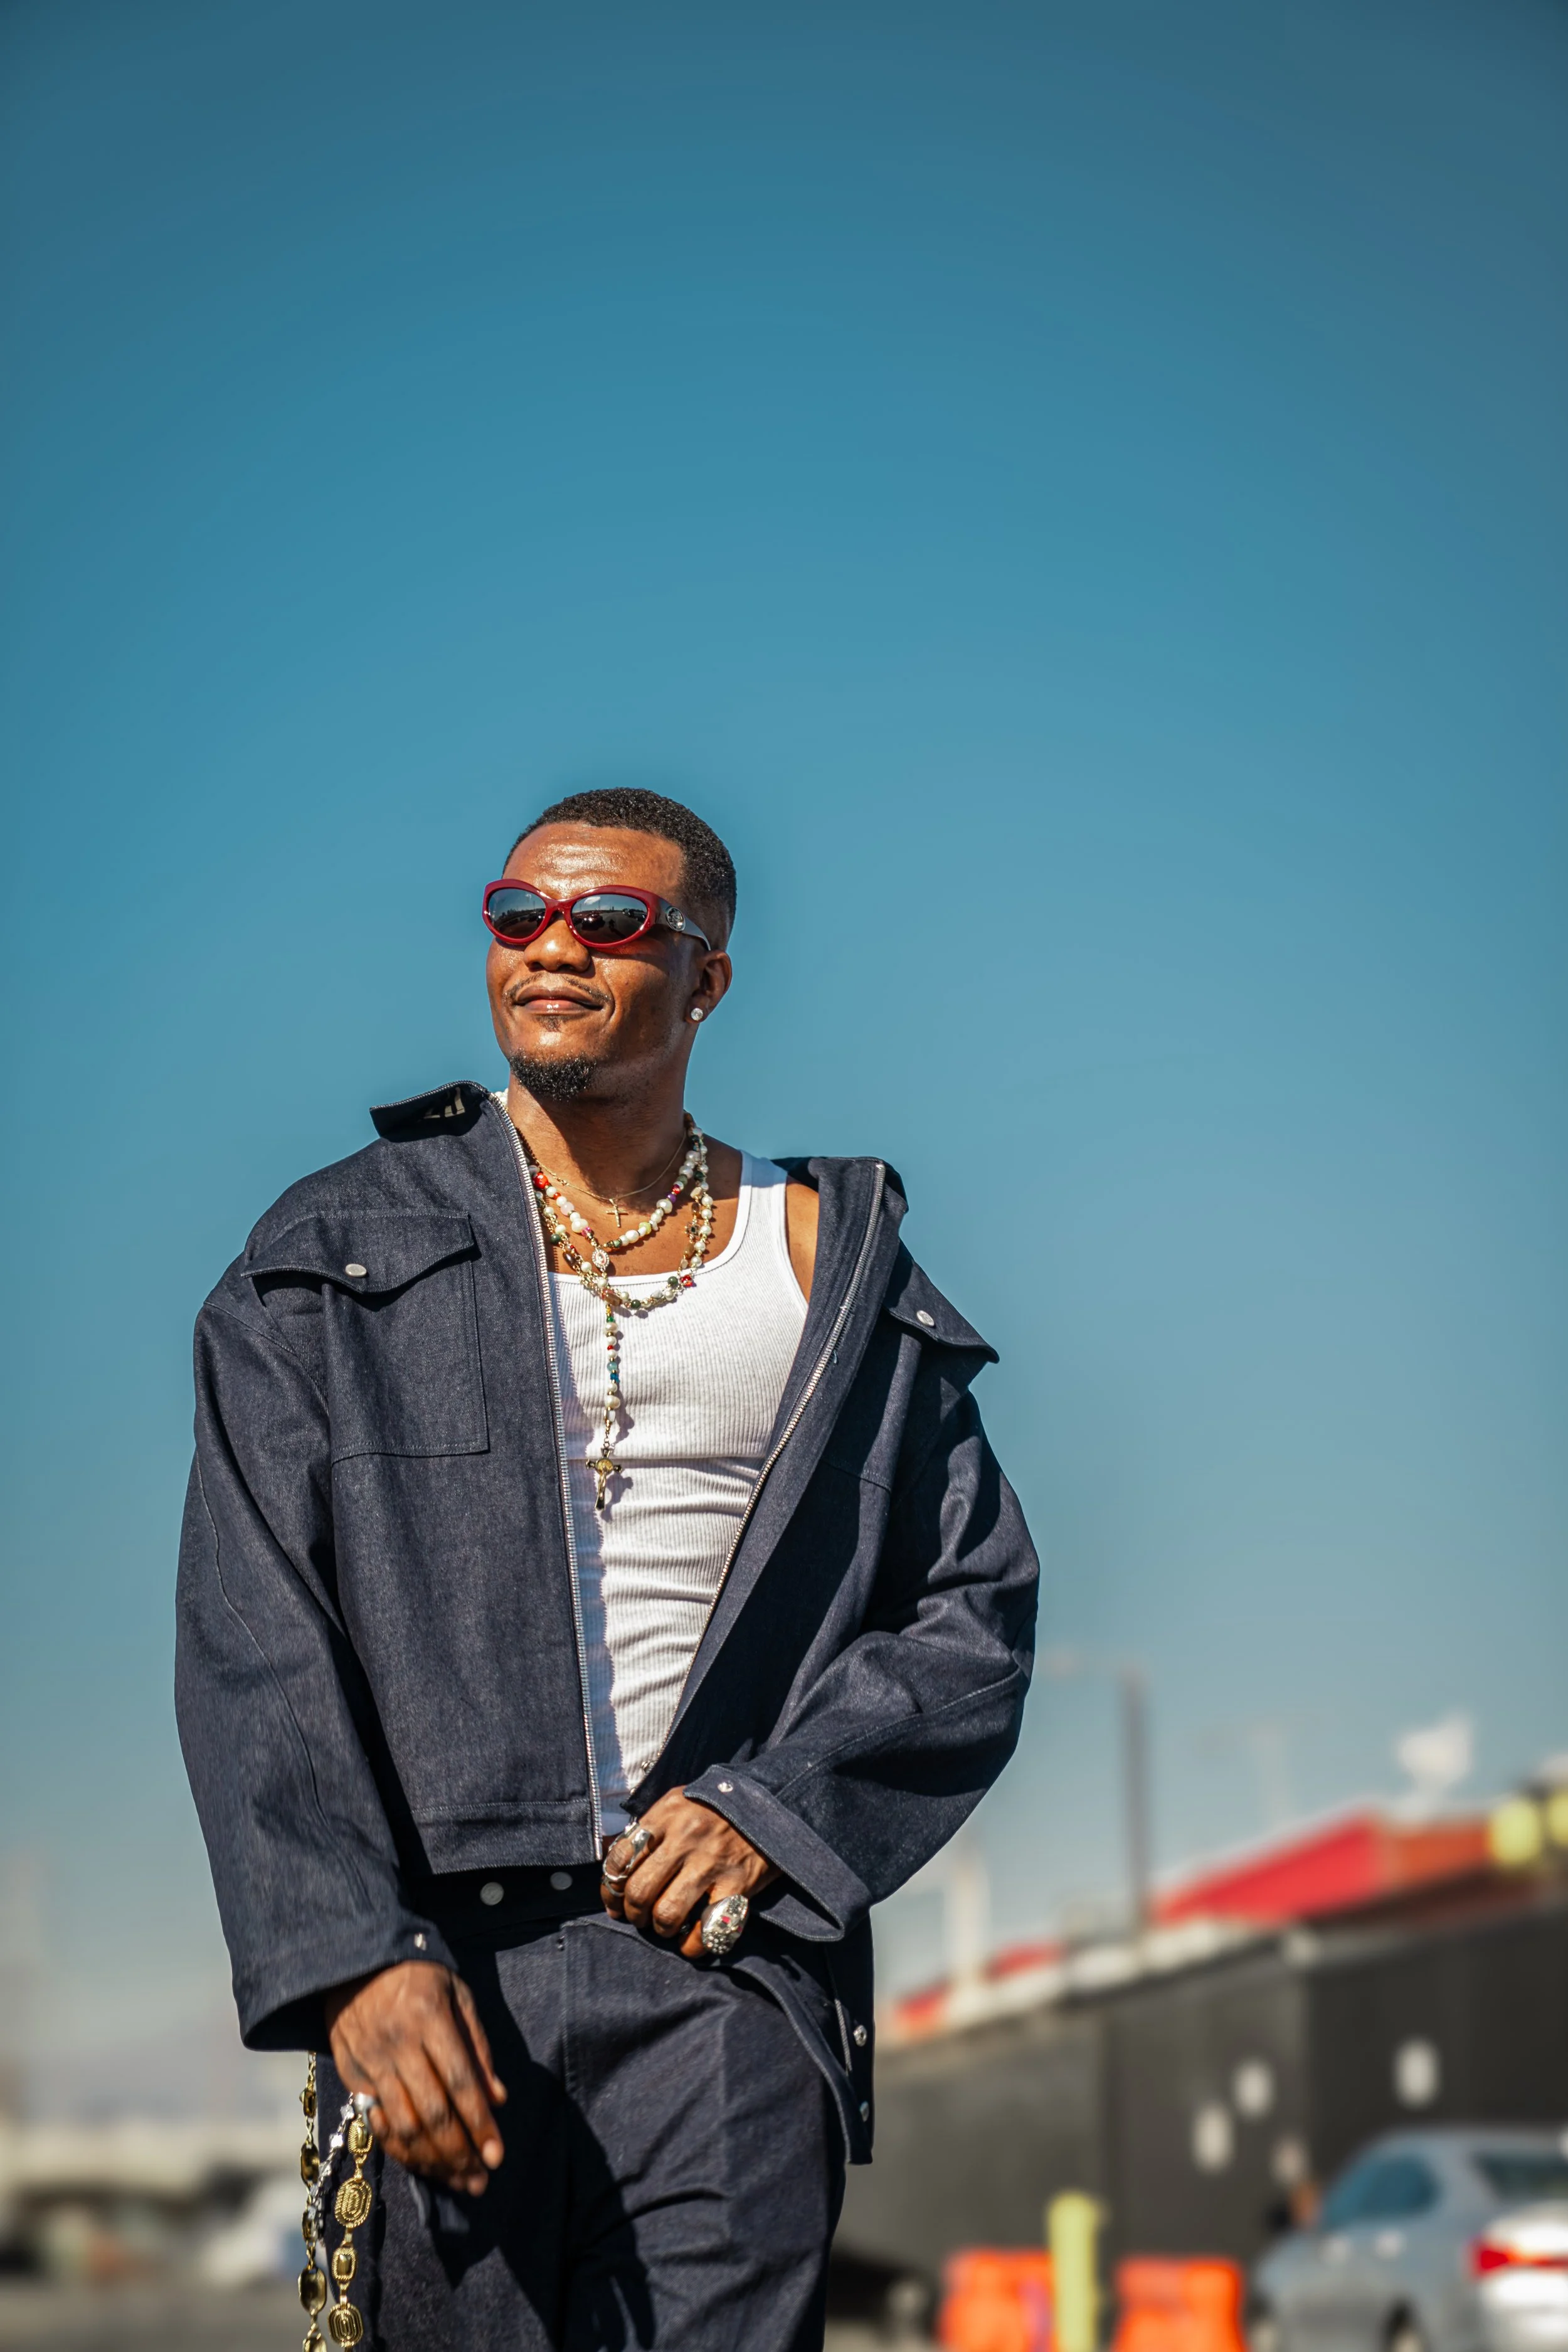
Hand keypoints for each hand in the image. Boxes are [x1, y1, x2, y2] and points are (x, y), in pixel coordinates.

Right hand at [324, 1960, 505, 2195]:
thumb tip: (498, 2098)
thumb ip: (478, 2046)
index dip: (479, 2123)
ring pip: (402, 2126)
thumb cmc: (418, 1976)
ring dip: (431, 2161)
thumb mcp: (457, 1994)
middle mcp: (398, 2044)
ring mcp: (371, 2062)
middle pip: (431, 2112)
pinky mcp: (351, 2075)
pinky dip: (400, 2148)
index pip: (459, 2081)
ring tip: (456, 2181)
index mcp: (429, 2017)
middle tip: (479, 2181)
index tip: (496, 2156)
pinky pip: (377, 2122)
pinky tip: (421, 2163)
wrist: (355, 1963)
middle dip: (459, 2153)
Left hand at [600, 1788, 777, 1957]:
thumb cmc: (716, 1808)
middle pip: (640, 1891)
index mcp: (667, 1814)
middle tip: (639, 1918)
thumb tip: (616, 1868)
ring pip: (667, 1914)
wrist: (770, 1804)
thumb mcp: (678, 1802)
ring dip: (660, 1929)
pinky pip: (705, 1930)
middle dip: (633, 1914)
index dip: (610, 1889)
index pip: (621, 1859)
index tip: (615, 1903)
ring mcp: (712, 1863)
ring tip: (665, 1926)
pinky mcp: (738, 1885)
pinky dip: (692, 1945)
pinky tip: (689, 1941)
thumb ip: (649, 1828)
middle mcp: (686, 1838)